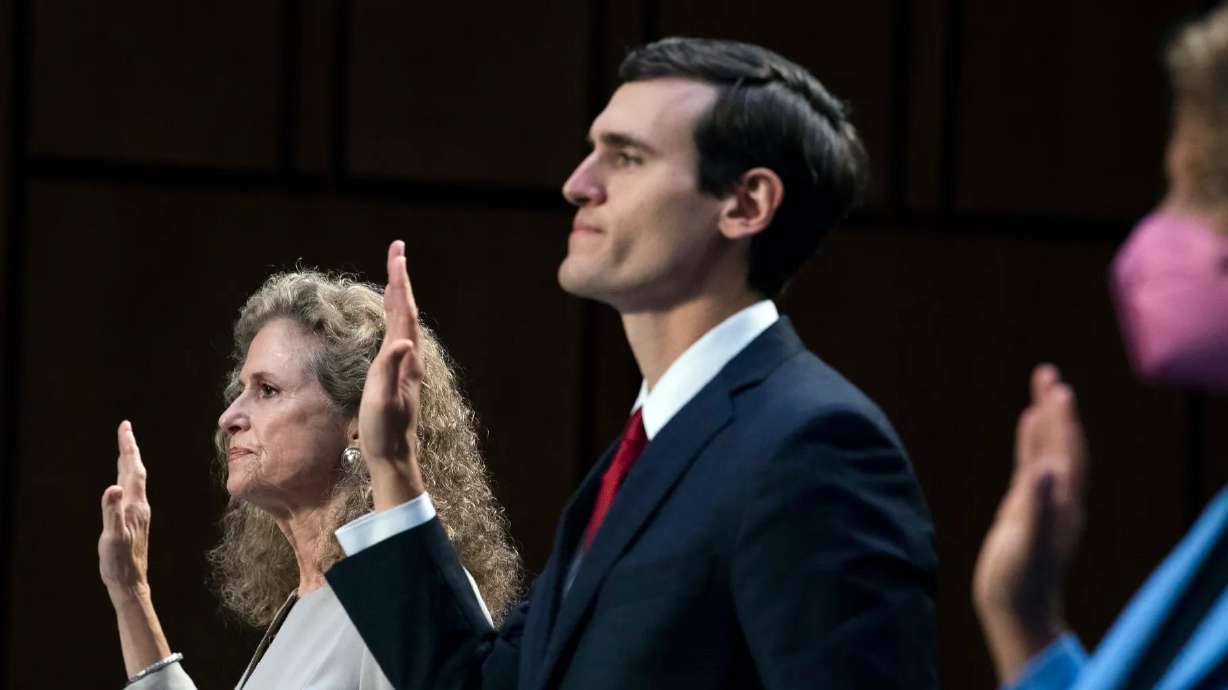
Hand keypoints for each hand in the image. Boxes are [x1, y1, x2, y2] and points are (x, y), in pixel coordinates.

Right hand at [99, 420, 152, 602]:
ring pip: (134, 481)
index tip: (125, 427)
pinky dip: (127, 479)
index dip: (128, 447)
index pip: (132, 469)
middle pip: (135, 470)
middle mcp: (140, 506)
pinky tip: (123, 483)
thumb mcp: (112, 537)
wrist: (132, 583)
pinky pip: (132, 492)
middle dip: (129, 448)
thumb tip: (112, 488)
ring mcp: (138, 513)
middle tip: (124, 429)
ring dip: (129, 462)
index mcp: (135, 505)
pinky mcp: (135, 521)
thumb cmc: (119, 563)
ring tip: (124, 448)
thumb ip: (111, 512)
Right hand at [359, 240, 426, 509]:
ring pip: (403, 320)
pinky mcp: (398, 373)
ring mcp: (405, 365)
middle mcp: (409, 357)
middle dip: (400, 279)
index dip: (399, 282)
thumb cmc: (384, 430)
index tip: (397, 255)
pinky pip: (397, 333)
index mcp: (405, 358)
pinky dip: (393, 315)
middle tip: (397, 250)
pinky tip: (391, 316)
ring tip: (394, 273)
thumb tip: (403, 342)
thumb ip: (390, 370)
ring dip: (398, 294)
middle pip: (405, 309)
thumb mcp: (383, 400)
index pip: (403, 312)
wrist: (393, 455)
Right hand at [973, 364, 1087, 681]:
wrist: (1017, 610)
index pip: (1065, 451)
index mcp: (1061, 501)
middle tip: (1046, 373)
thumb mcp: (1025, 542)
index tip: (1054, 387)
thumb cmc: (1018, 581)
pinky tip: (1026, 427)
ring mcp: (1045, 502)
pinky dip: (1030, 442)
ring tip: (1042, 390)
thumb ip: (1037, 506)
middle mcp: (1059, 497)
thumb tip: (1047, 469)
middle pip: (1061, 443)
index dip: (1060, 420)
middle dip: (1055, 409)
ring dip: (1046, 420)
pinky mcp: (1027, 508)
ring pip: (1049, 451)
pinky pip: (1032, 465)